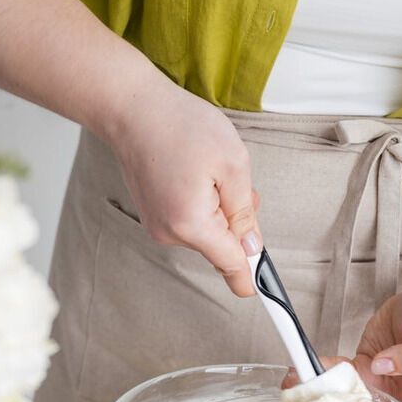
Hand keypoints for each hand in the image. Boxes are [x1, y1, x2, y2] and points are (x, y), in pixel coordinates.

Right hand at [106, 83, 260, 295]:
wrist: (131, 106)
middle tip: (228, 180)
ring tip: (206, 169)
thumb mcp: (232, 164)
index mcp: (191, 225)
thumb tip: (252, 249)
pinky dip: (203, 202)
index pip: (233, 268)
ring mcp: (159, 225)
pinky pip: (193, 220)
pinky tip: (194, 172)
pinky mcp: (155, 214)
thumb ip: (245, 213)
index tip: (271, 295)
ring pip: (209, 231)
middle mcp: (169, 233)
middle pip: (223, 247)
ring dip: (220, 207)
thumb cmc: (180, 125)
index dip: (256, 274)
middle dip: (237, 220)